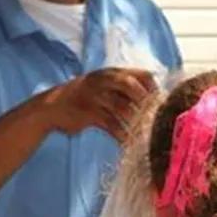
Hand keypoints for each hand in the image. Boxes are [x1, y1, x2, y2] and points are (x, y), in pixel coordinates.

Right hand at [31, 67, 156, 141]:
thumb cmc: (87, 97)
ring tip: (148, 135)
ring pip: (122, 108)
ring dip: (137, 122)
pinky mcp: (88, 113)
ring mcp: (95, 95)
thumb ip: (126, 90)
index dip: (155, 88)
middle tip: (158, 119)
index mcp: (112, 72)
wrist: (52, 106)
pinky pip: (110, 124)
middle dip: (147, 102)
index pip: (141, 74)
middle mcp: (104, 80)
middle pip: (131, 86)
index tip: (164, 104)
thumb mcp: (105, 87)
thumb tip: (156, 102)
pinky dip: (122, 135)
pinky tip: (130, 144)